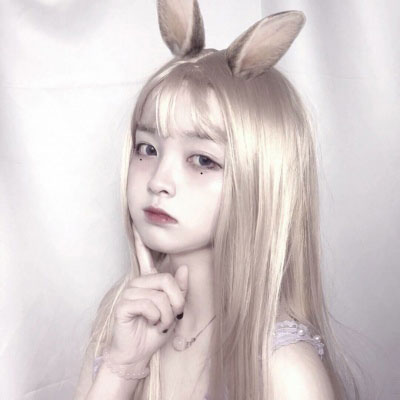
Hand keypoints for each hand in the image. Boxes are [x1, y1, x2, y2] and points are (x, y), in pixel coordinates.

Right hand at [107, 225, 188, 365]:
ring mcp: (130, 292)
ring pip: (160, 296)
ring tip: (158, 323)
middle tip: (171, 317)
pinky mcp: (124, 304)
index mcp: (149, 282)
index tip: (138, 225)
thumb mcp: (173, 311)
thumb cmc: (154, 331)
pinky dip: (155, 318)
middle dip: (176, 302)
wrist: (137, 354)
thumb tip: (183, 268)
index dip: (141, 242)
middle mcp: (138, 283)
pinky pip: (149, 305)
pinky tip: (148, 323)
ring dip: (166, 315)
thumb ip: (178, 290)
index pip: (145, 258)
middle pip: (167, 280)